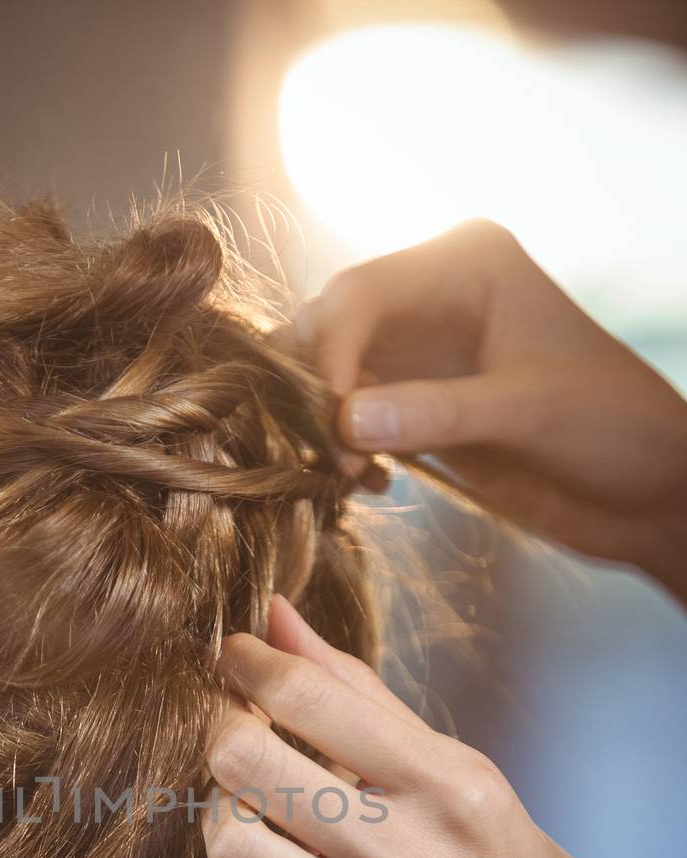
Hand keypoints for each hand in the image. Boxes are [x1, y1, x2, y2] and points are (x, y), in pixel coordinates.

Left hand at [178, 595, 686, 857]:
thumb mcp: (470, 782)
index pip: (309, 696)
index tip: (234, 659)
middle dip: (221, 734)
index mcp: (448, 787)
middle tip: (234, 736)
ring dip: (220, 824)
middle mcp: (408, 857)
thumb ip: (364, 699)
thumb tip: (274, 617)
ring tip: (250, 822)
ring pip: (230, 850)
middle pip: (246, 763)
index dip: (247, 664)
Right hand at [296, 220, 686, 601]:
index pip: (362, 291)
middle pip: (331, 328)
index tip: (325, 416)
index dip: (328, 349)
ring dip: (324, 428)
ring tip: (350, 476)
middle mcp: (435, 299)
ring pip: (332, 378)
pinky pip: (351, 421)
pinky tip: (371, 484)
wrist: (648, 489)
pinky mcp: (420, 409)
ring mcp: (424, 356)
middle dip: (315, 389)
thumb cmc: (611, 428)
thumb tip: (343, 421)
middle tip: (324, 452)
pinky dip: (345, 452)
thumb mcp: (526, 413)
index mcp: (467, 264)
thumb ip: (436, 413)